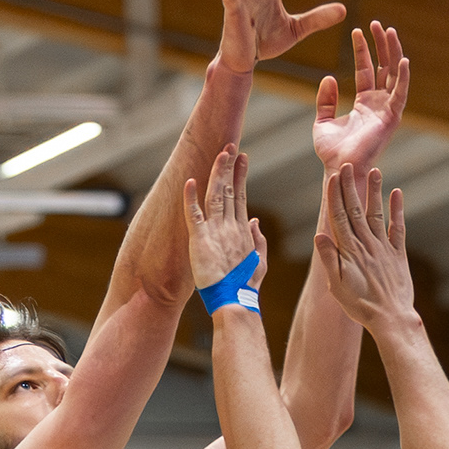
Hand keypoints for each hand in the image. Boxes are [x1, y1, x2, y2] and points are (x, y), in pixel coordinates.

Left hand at [182, 144, 264, 304]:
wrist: (235, 300)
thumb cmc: (246, 285)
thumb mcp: (259, 260)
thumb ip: (258, 239)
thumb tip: (256, 221)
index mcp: (243, 230)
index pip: (241, 196)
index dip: (240, 176)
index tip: (242, 158)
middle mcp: (231, 226)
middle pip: (230, 190)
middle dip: (229, 167)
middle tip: (230, 147)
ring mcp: (216, 232)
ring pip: (216, 196)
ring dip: (217, 174)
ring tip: (220, 155)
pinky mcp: (200, 240)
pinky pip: (193, 215)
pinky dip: (190, 198)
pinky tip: (189, 182)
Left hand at [308, 21, 406, 171]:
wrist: (338, 167)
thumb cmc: (331, 152)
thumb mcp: (322, 121)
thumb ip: (325, 100)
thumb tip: (329, 78)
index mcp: (364, 103)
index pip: (366, 70)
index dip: (363, 50)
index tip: (358, 30)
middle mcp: (378, 104)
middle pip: (383, 67)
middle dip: (381, 45)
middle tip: (377, 24)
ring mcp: (386, 110)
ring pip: (394, 75)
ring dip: (393, 53)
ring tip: (389, 31)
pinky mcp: (392, 118)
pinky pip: (401, 94)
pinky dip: (404, 77)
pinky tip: (403, 59)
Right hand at [316, 162, 419, 329]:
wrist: (390, 318)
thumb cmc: (360, 305)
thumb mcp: (337, 285)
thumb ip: (329, 259)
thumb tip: (318, 235)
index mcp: (349, 251)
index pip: (338, 217)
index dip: (335, 196)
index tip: (333, 177)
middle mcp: (366, 244)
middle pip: (355, 210)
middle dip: (350, 186)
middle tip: (347, 165)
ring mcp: (384, 248)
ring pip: (377, 214)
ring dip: (374, 192)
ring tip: (374, 170)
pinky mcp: (399, 254)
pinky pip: (398, 228)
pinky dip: (398, 210)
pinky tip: (397, 193)